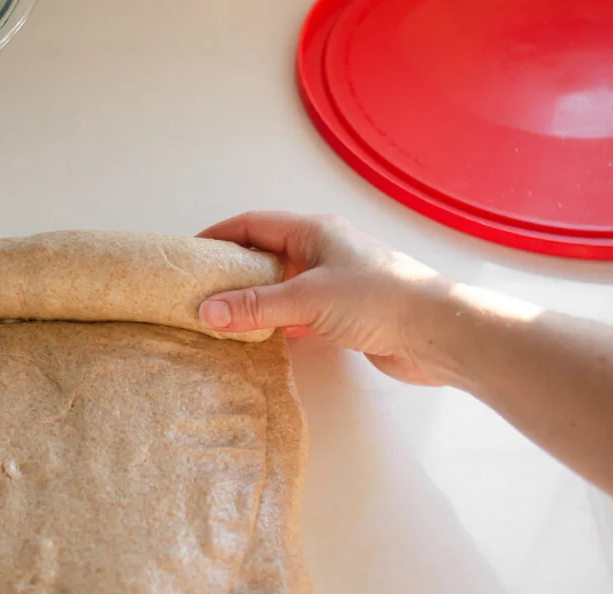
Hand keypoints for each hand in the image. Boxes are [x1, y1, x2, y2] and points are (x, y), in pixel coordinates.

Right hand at [197, 211, 449, 385]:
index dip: (219, 235)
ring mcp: (334, 283)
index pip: (253, 225)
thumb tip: (205, 312)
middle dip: (231, 270)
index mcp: (314, 231)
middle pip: (265, 255)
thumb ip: (255, 306)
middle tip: (198, 289)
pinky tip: (258, 337)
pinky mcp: (343, 314)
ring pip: (281, 286)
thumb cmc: (376, 299)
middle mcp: (322, 251)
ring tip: (219, 315)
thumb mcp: (307, 298)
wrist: (437, 333)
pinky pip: (297, 313)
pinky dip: (275, 321)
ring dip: (253, 298)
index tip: (188, 253)